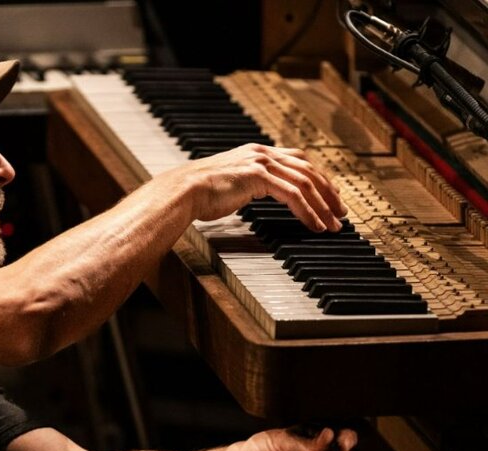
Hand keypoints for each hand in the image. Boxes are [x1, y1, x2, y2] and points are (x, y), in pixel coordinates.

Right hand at [175, 143, 347, 231]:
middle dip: (329, 193)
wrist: (184, 190)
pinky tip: (314, 225)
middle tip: (340, 213)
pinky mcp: (259, 176)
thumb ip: (248, 183)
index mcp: (257, 152)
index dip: (319, 178)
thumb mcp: (231, 183)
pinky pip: (293, 195)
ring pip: (305, 183)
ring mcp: (261, 162)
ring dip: (322, 206)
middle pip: (308, 170)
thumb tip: (254, 193)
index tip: (330, 196)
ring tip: (331, 225)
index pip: (299, 160)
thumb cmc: (201, 193)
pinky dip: (308, 212)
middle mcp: (262, 153)